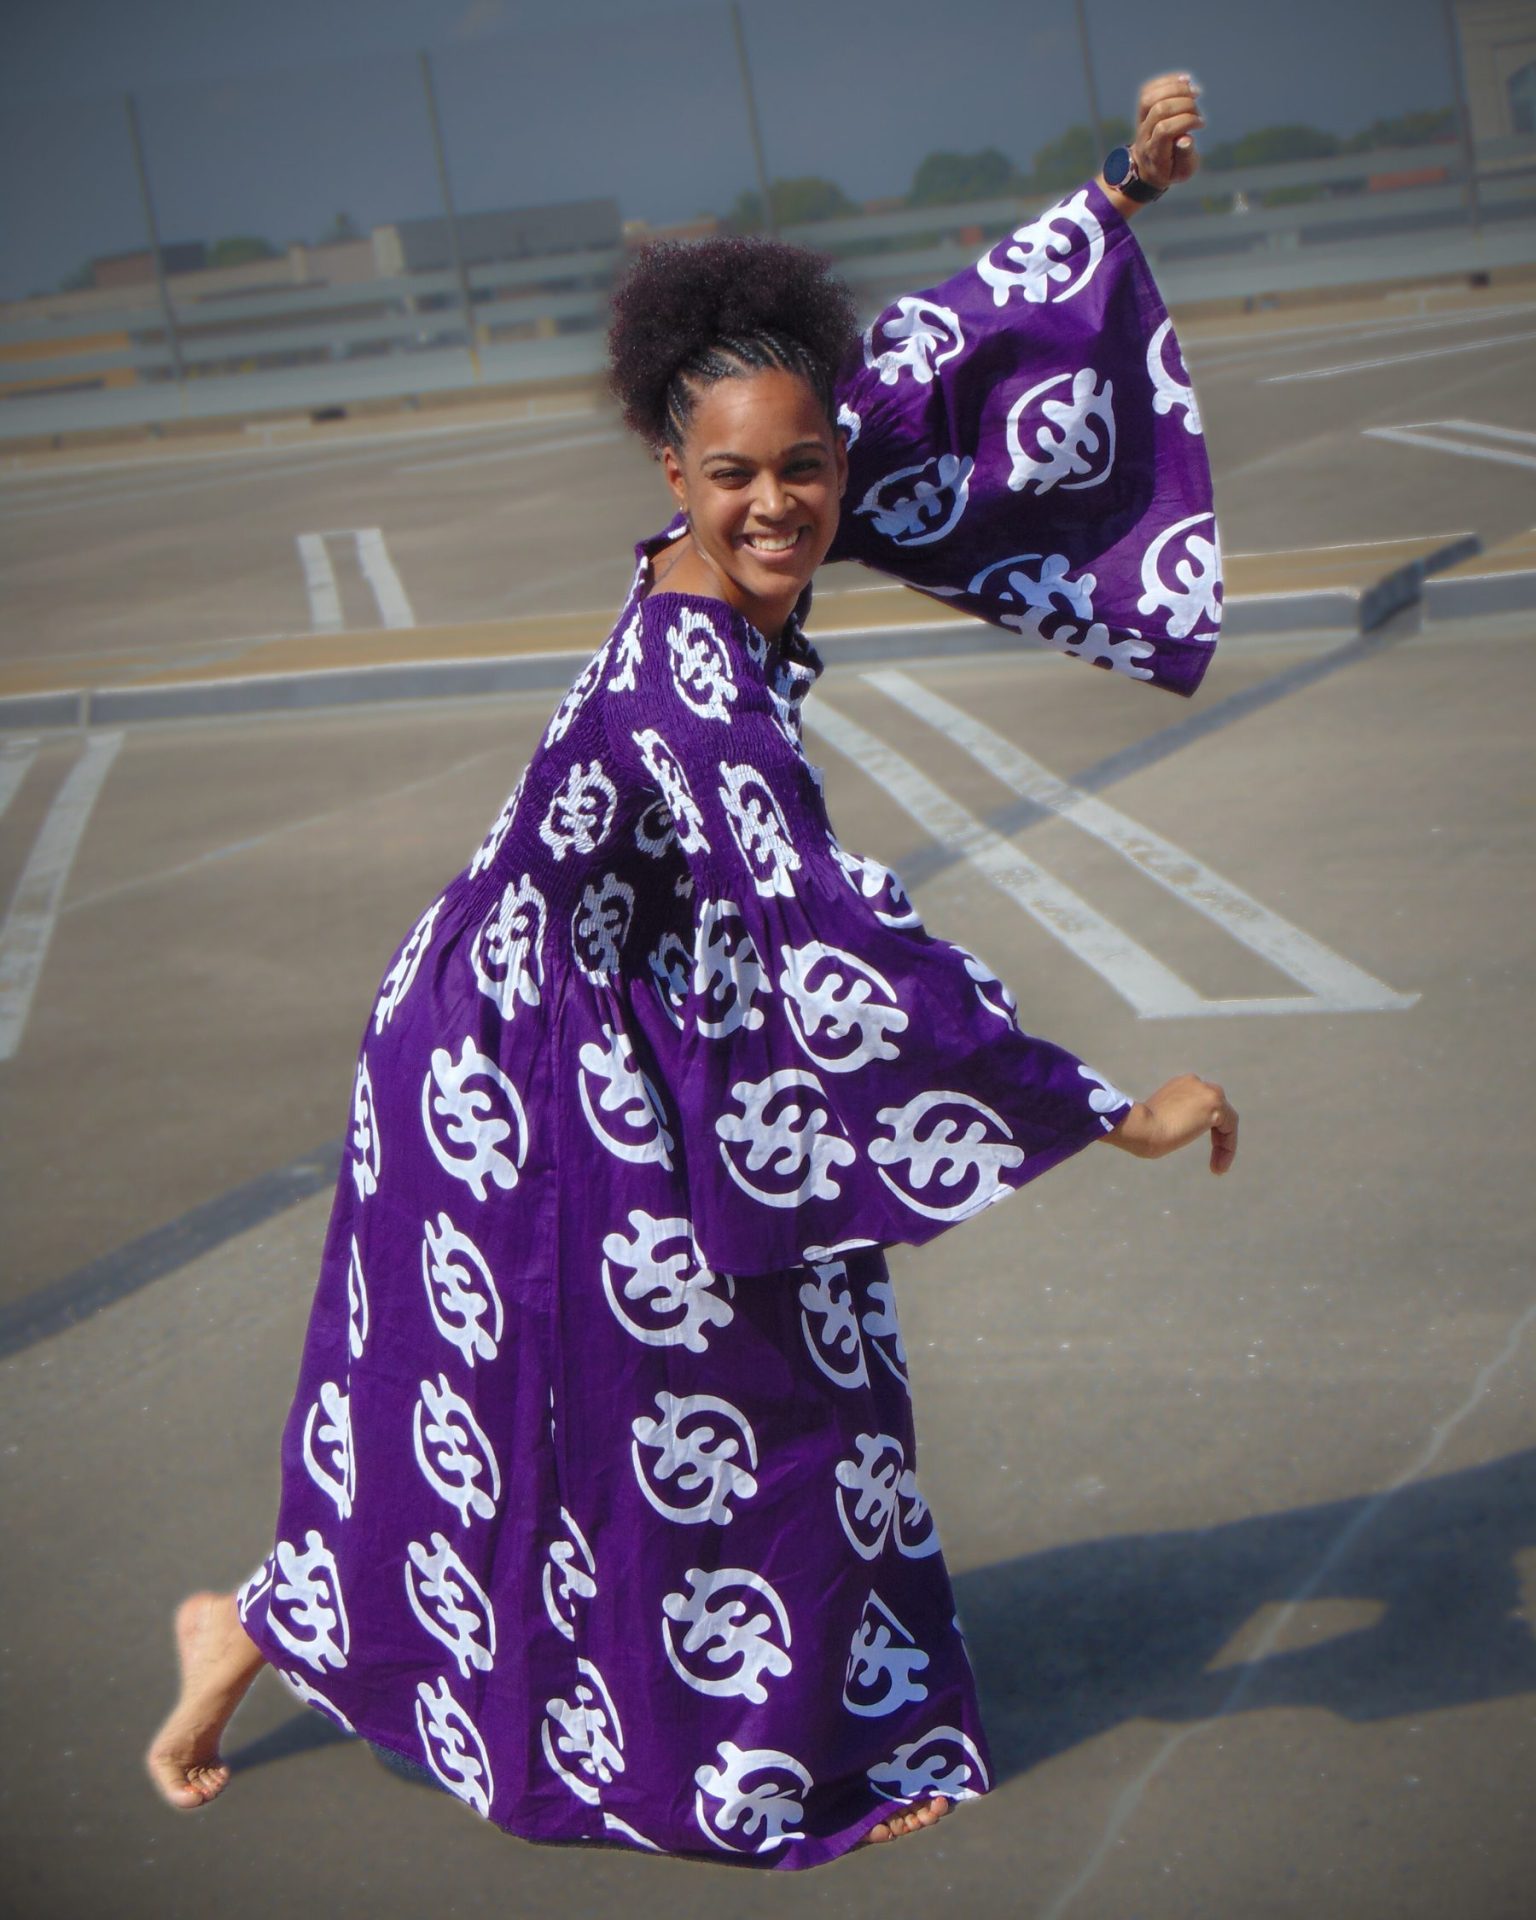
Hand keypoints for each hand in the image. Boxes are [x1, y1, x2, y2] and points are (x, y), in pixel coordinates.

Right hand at [1104, 1074, 1237, 1173]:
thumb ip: (1175, 1117)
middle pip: (1217, 1111)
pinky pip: (1230, 1129)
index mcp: (1181, 1086)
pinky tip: (1219, 1167)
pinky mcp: (1215, 1105)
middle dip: (1218, 1136)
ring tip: (1217, 1169)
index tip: (1193, 1145)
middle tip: (1213, 1161)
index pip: (1200, 1105)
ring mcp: (1207, 1092)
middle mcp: (1196, 1083)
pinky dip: (1228, 1148)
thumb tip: (1180, 1127)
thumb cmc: (1141, 1130)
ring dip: (1224, 1145)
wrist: (1140, 1127)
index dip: (1201, 1127)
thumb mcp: (1160, 1118)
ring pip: (1227, 1120)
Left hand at [1131, 71, 1205, 191]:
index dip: (1186, 121)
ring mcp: (1140, 121)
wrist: (1148, 168)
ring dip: (1176, 89)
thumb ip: (1185, 157)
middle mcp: (1143, 135)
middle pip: (1159, 110)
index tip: (1201, 124)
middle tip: (1197, 112)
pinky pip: (1149, 89)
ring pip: (1150, 97)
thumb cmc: (1171, 169)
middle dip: (1184, 105)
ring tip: (1195, 92)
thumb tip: (1186, 139)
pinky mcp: (1142, 110)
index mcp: (1154, 153)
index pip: (1164, 130)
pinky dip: (1168, 81)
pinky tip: (1186, 81)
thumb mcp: (1182, 171)